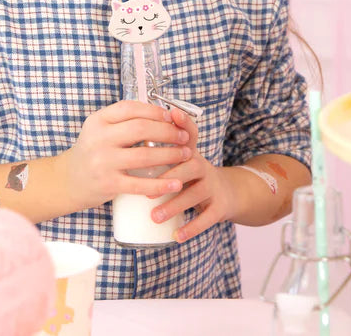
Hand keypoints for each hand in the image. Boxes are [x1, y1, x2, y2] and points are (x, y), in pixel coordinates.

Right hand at [63, 100, 192, 210]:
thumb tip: (162, 114)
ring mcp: (103, 162)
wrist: (68, 181)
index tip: (171, 117)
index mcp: (98, 120)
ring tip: (186, 154)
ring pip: (145, 155)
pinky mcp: (108, 184)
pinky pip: (141, 184)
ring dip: (171, 154)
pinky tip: (176, 183)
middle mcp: (99, 138)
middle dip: (168, 131)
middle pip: (141, 129)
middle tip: (184, 136)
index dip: (154, 111)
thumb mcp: (100, 130)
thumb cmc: (93, 152)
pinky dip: (162, 184)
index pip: (130, 108)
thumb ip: (123, 121)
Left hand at [147, 107, 237, 242]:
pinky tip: (177, 236)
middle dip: (168, 178)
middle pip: (189, 166)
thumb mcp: (179, 157)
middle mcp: (203, 165)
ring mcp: (212, 186)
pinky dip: (192, 228)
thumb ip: (156, 145)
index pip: (189, 133)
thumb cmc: (190, 174)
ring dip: (174, 205)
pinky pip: (207, 218)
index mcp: (190, 151)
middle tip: (146, 192)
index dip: (183, 123)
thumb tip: (123, 136)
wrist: (226, 193)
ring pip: (195, 194)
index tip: (172, 115)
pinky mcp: (220, 206)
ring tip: (154, 216)